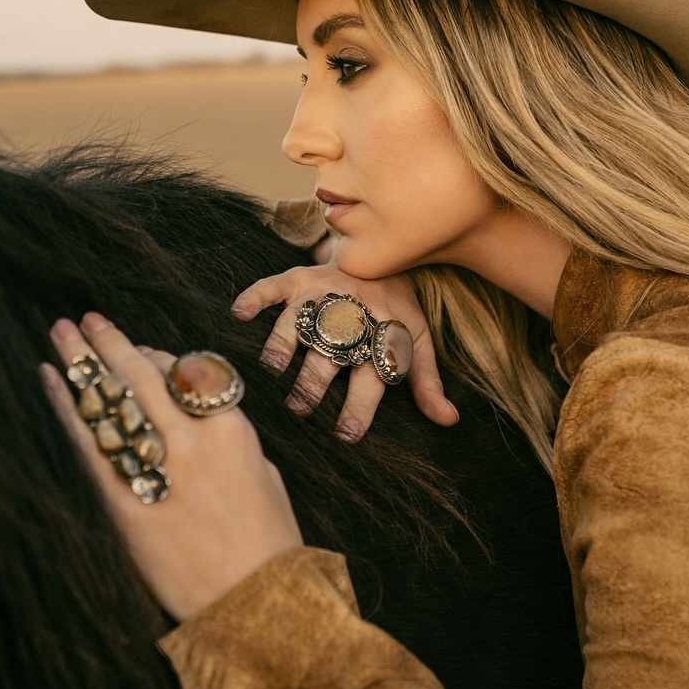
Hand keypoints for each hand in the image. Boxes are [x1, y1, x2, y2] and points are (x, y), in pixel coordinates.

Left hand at [41, 313, 302, 622]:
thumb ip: (231, 440)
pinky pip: (89, 441)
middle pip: (141, 375)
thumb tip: (197, 416)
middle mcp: (190, 439)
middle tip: (82, 320)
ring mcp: (156, 466)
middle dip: (109, 342)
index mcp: (232, 429)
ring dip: (82, 361)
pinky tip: (50, 380)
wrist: (252, 604)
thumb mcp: (264, 478)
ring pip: (111, 399)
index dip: (156, 356)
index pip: (187, 373)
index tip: (136, 347)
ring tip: (60, 334)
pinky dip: (67, 406)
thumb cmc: (267, 545)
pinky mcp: (124, 499)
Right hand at [230, 262, 458, 441]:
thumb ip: (426, 382)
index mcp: (379, 334)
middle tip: (300, 408)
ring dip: (284, 344)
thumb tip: (449, 421)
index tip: (346, 434)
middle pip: (330, 353)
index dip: (360, 405)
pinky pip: (274, 285)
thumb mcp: (416, 341)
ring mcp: (322, 295)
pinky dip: (255, 296)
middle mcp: (350, 316)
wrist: (382, 253)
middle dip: (314, 382)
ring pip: (299, 321)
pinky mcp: (300, 278)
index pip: (372, 375)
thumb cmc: (396, 308)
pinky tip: (239, 313)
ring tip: (273, 370)